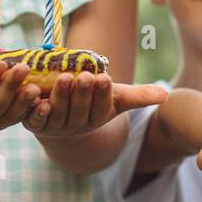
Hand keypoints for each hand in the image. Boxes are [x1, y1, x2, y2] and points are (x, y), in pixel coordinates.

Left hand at [21, 70, 168, 139]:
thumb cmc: (93, 102)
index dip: (102, 93)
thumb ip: (139, 96)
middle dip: (83, 92)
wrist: (63, 119)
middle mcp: (77, 124)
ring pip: (58, 112)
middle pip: (80, 109)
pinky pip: (34, 119)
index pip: (102, 106)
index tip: (104, 78)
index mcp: (98, 117)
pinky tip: (36, 96)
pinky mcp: (34, 124)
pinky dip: (34, 109)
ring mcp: (55, 126)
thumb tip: (167, 96)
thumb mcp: (116, 97)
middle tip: (84, 75)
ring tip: (63, 78)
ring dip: (60, 96)